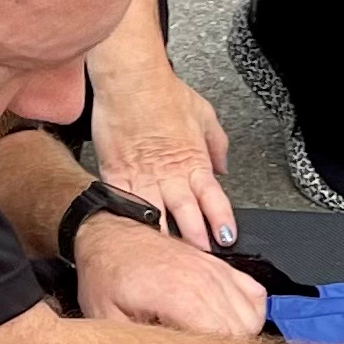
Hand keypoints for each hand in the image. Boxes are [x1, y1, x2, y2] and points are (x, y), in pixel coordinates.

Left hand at [69, 209, 270, 337]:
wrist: (111, 236)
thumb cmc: (108, 276)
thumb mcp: (108, 319)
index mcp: (178, 296)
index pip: (221, 341)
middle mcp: (204, 281)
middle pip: (242, 332)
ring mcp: (216, 271)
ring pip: (252, 317)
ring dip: (239, 335)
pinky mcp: (221, 267)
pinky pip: (255, 296)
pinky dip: (249, 313)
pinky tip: (228, 322)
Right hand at [93, 64, 236, 248]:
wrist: (130, 81)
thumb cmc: (164, 93)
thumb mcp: (204, 114)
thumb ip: (216, 144)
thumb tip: (223, 166)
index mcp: (195, 161)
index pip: (214, 200)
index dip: (222, 222)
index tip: (226, 238)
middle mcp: (171, 175)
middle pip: (188, 217)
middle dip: (196, 242)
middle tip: (201, 262)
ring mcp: (143, 178)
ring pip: (157, 218)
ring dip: (164, 241)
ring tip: (169, 262)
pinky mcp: (117, 176)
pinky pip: (124, 207)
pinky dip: (130, 225)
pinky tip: (132, 240)